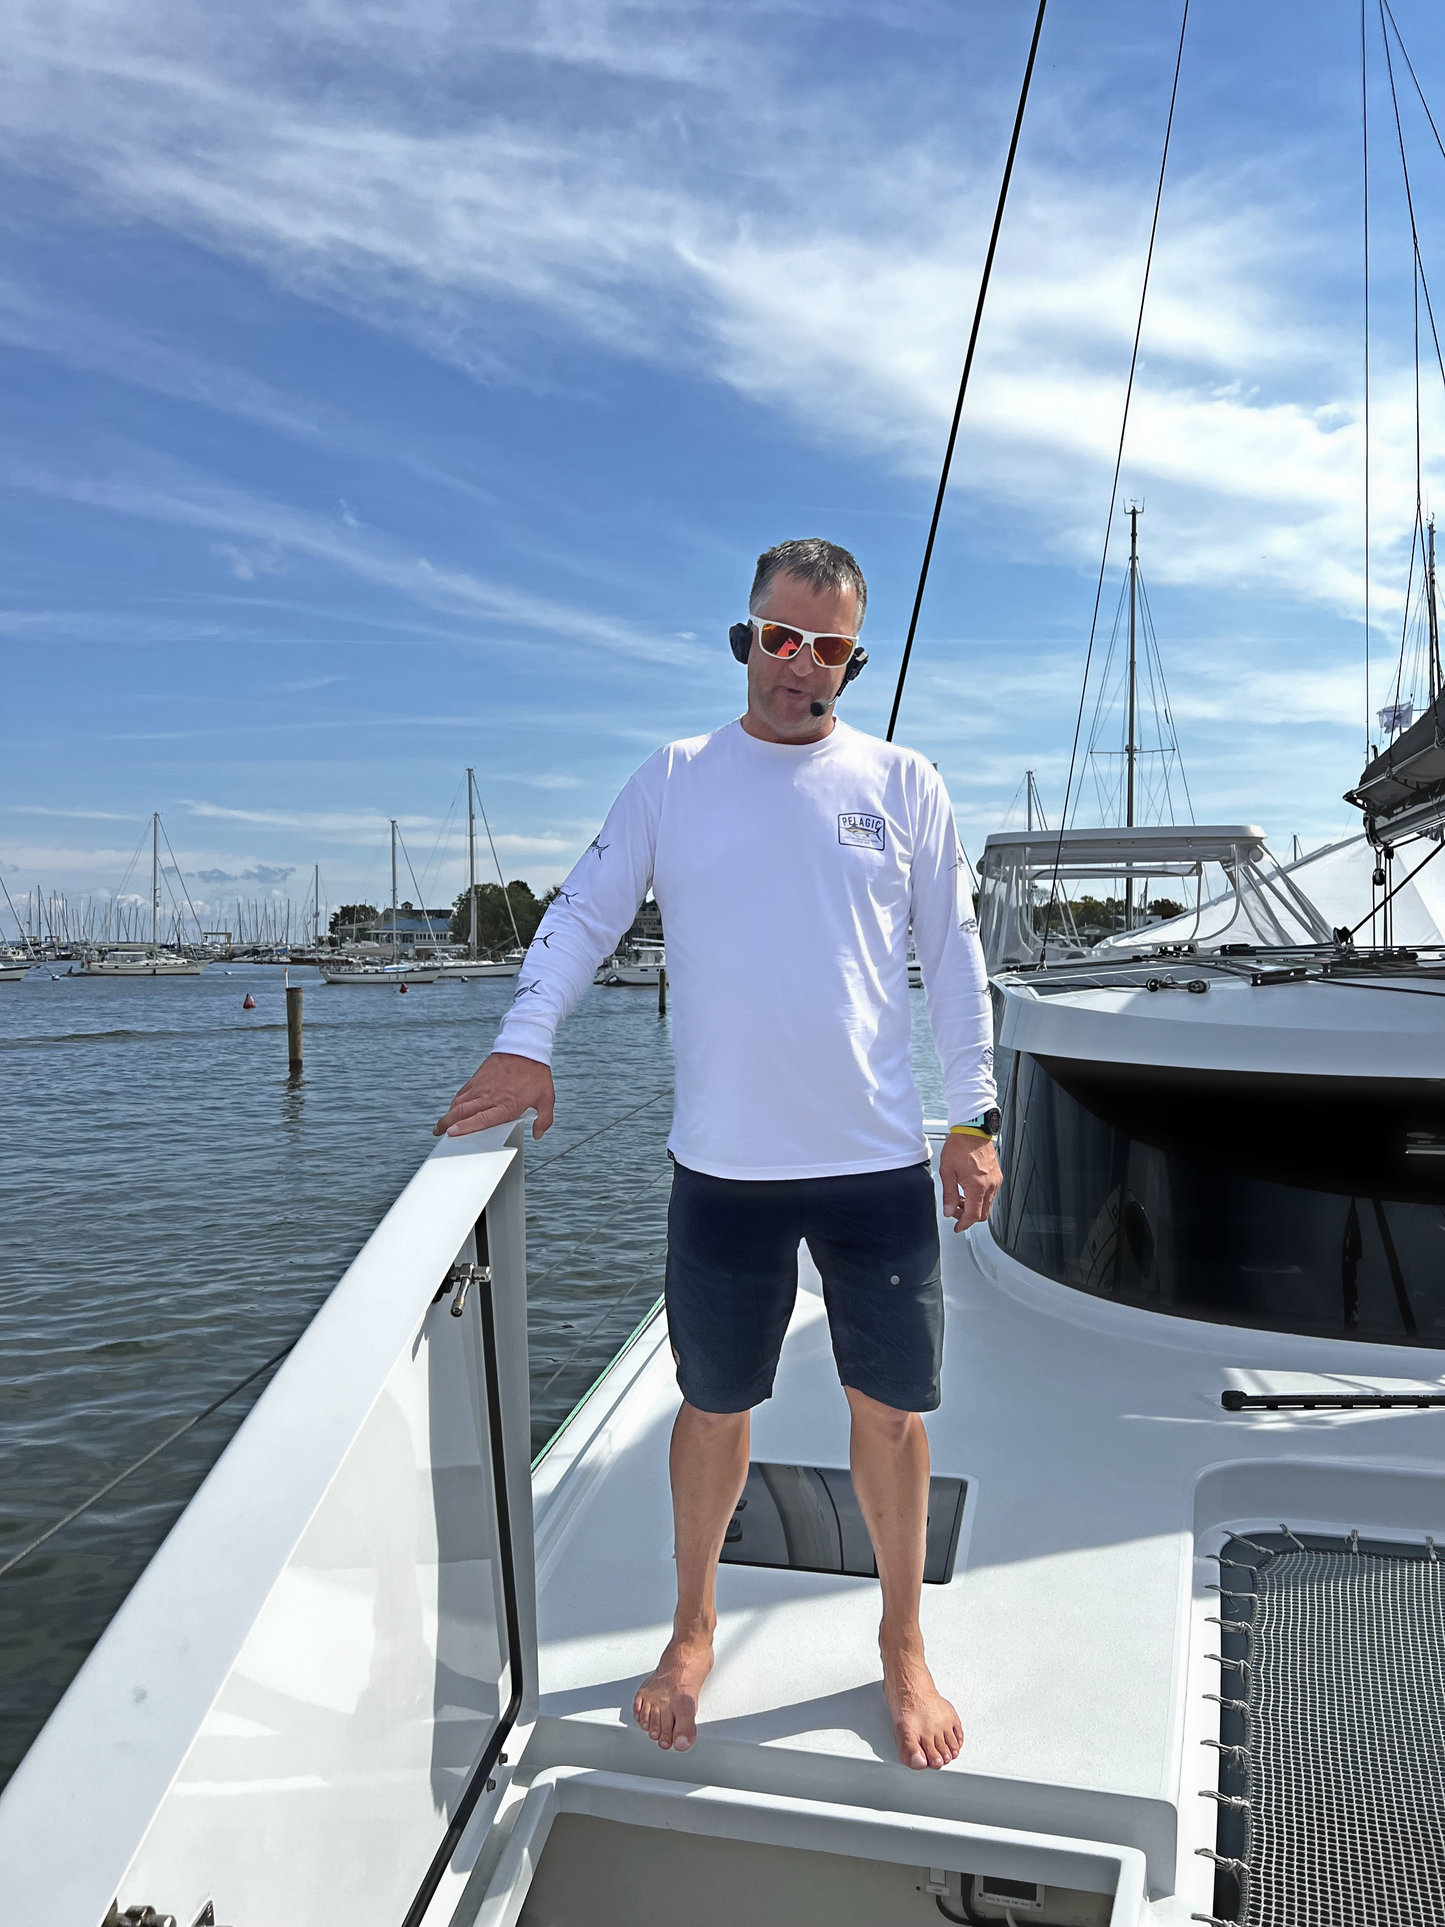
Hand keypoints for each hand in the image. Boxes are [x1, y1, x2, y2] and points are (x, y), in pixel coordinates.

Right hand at [434, 1052, 555, 1139]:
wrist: (525, 1048)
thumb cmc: (535, 1073)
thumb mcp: (546, 1098)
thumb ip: (544, 1119)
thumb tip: (538, 1134)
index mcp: (505, 1105)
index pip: (481, 1119)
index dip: (465, 1127)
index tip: (452, 1133)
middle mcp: (489, 1097)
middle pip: (462, 1112)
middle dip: (447, 1124)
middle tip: (439, 1133)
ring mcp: (480, 1087)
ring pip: (458, 1103)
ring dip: (448, 1115)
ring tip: (441, 1125)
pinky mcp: (476, 1079)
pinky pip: (462, 1093)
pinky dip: (455, 1103)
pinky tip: (453, 1109)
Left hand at [938, 1131, 1000, 1233]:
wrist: (973, 1130)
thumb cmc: (960, 1146)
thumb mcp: (947, 1172)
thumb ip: (948, 1194)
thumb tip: (948, 1211)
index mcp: (977, 1186)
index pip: (973, 1215)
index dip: (964, 1224)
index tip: (958, 1227)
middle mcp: (990, 1185)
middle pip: (983, 1214)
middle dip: (968, 1216)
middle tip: (955, 1210)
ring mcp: (995, 1181)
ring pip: (987, 1204)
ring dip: (973, 1206)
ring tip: (959, 1197)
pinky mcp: (997, 1176)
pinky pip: (990, 1194)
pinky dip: (979, 1197)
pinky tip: (967, 1189)